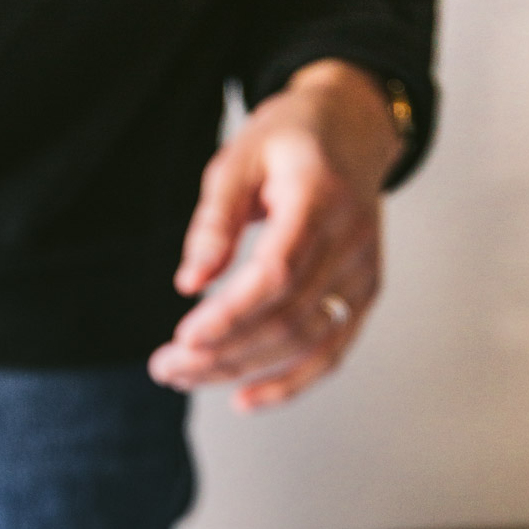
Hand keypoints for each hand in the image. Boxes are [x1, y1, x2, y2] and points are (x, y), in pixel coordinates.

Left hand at [148, 60, 404, 411]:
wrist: (353, 129)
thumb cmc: (289, 139)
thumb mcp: (239, 158)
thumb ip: (214, 220)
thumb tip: (190, 283)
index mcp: (319, 197)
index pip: (277, 273)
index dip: (231, 314)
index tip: (184, 338)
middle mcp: (351, 240)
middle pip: (286, 318)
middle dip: (221, 352)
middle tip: (165, 366)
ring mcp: (363, 272)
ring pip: (304, 343)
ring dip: (241, 371)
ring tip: (185, 377)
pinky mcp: (363, 294)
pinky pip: (331, 352)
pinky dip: (289, 383)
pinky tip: (245, 399)